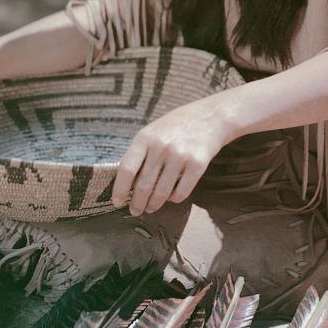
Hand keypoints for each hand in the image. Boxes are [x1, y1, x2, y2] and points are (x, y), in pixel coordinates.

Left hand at [111, 98, 232, 216]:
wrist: (210, 117)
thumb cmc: (177, 125)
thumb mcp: (153, 130)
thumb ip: (140, 151)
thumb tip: (124, 180)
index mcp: (145, 137)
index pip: (126, 169)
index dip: (119, 190)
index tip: (117, 202)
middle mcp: (161, 146)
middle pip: (143, 185)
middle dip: (137, 203)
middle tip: (135, 211)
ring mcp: (180, 155)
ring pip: (162, 192)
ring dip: (154, 205)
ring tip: (151, 207)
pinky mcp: (198, 164)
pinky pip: (181, 192)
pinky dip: (174, 199)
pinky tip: (171, 198)